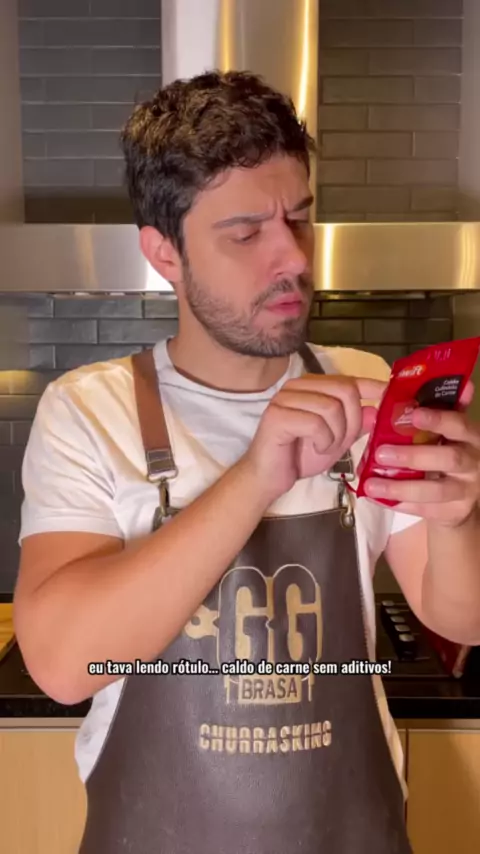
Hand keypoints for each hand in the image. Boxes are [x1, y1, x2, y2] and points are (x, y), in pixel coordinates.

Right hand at [243, 373, 386, 502]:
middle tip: (343, 441)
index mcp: (311, 387)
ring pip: (331, 407)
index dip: (371, 385)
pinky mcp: (277, 415)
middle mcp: (297, 386)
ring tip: (326, 447)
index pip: (347, 379)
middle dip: (352, 420)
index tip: (388, 393)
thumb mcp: (337, 440)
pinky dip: (323, 441)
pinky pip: (315, 423)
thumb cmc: (300, 456)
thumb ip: (355, 425)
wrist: (270, 477)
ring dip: (336, 434)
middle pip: (344, 390)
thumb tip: (376, 410)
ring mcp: (285, 398)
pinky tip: (316, 449)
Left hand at [364, 380, 479, 527]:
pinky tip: (380, 499)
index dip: (439, 419)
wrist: (461, 497)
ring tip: (371, 483)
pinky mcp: (455, 512)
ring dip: (401, 486)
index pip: (461, 425)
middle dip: (414, 456)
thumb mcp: (452, 431)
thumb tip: (461, 382)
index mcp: (473, 437)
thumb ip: (449, 409)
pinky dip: (402, 504)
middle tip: (381, 452)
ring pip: (436, 490)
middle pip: (449, 459)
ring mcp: (467, 491)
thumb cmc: (450, 453)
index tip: (413, 414)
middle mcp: (475, 463)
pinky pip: (427, 510)